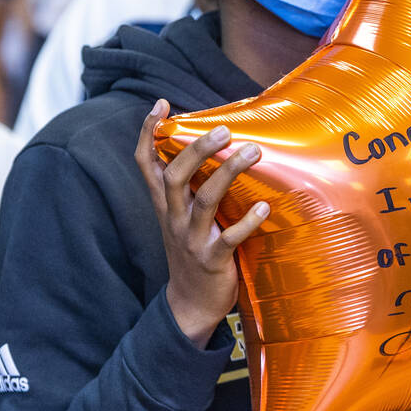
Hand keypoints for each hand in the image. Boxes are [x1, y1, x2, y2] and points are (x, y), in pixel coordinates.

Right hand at [135, 99, 267, 347]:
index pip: (147, 164)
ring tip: (252, 152)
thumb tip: (219, 149)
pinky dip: (246, 222)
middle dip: (196, 150)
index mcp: (165, 205)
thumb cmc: (195, 252)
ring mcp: (191, 240)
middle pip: (175, 176)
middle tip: (224, 130)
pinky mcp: (212, 260)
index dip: (148, 134)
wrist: (191, 305)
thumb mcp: (185, 218)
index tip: (160, 104)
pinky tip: (263, 208)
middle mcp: (173, 218)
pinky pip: (228, 238)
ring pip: (204, 201)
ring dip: (228, 174)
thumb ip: (193, 189)